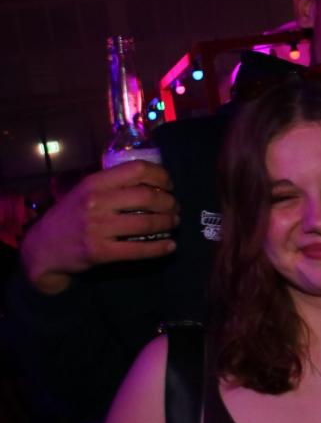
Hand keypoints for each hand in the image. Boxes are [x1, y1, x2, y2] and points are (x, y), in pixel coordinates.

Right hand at [20, 160, 177, 293]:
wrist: (43, 248)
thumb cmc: (70, 216)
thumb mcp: (84, 191)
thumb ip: (112, 184)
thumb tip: (153, 178)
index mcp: (94, 183)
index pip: (137, 170)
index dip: (161, 176)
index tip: (169, 185)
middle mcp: (95, 202)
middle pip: (147, 196)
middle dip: (169, 202)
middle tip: (175, 207)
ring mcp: (97, 228)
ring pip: (147, 223)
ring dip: (168, 223)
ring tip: (174, 223)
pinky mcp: (100, 252)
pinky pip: (139, 250)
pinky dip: (160, 248)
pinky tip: (170, 246)